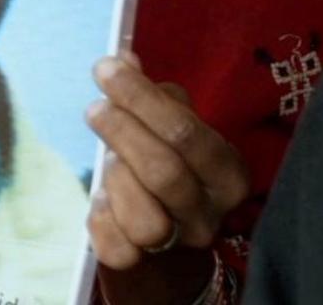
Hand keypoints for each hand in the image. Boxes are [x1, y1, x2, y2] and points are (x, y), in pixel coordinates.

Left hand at [86, 55, 247, 300]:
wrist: (168, 237)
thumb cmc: (169, 165)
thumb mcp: (171, 129)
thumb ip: (152, 96)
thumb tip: (122, 59)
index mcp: (227, 173)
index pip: (187, 133)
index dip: (141, 98)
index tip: (105, 69)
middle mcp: (210, 213)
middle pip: (164, 172)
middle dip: (123, 132)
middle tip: (95, 108)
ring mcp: (178, 243)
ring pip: (145, 218)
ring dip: (117, 182)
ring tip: (109, 161)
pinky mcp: (140, 262)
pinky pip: (113, 244)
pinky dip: (100, 216)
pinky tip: (101, 198)